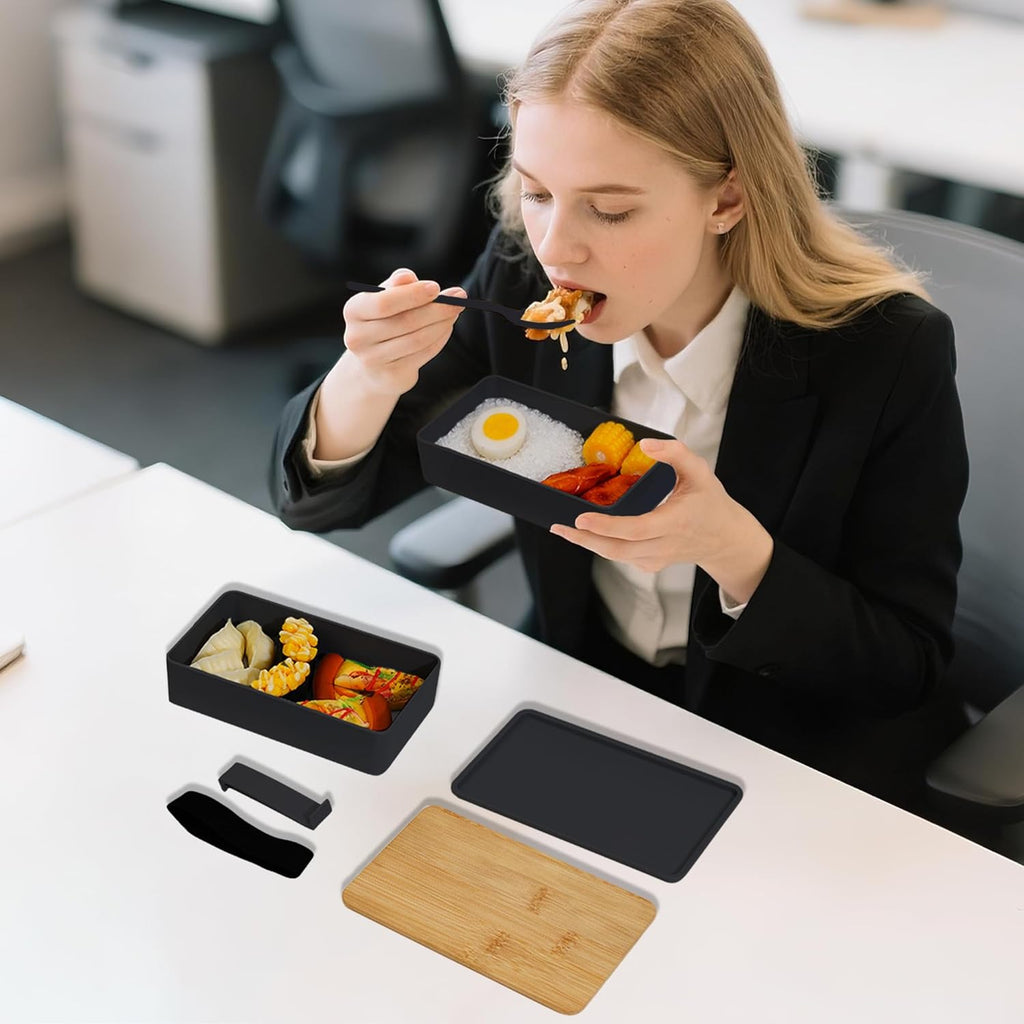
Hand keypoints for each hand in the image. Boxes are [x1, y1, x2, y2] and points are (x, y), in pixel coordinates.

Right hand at [341, 268, 465, 396]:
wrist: (372, 365)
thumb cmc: (382, 321)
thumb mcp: (385, 298)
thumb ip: (396, 286)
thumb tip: (408, 277)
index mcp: (353, 311)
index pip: (383, 303)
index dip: (412, 295)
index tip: (437, 287)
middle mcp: (358, 338)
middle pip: (405, 322)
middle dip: (437, 309)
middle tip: (459, 298)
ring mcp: (373, 360)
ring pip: (418, 339)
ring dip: (442, 323)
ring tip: (454, 312)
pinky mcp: (392, 376)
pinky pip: (423, 354)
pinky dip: (439, 339)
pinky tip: (446, 328)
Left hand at [549, 438, 773, 603]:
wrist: (725, 538)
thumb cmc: (710, 501)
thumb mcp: (699, 470)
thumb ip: (675, 453)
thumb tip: (644, 444)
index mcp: (675, 522)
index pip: (636, 529)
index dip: (607, 527)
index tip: (581, 519)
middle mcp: (664, 545)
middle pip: (618, 550)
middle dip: (585, 540)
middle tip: (559, 527)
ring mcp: (657, 559)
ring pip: (617, 557)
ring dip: (589, 544)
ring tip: (564, 530)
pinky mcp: (651, 565)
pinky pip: (622, 557)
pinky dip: (603, 546)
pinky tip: (588, 534)